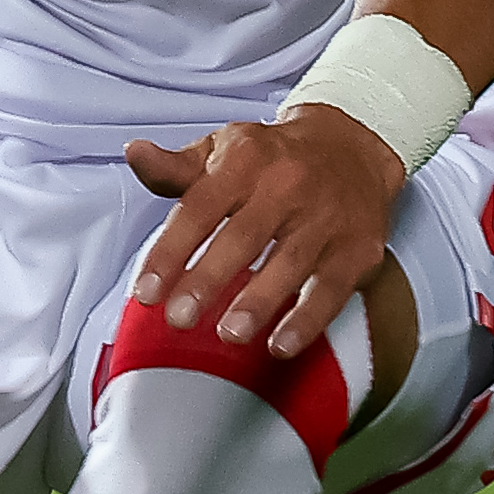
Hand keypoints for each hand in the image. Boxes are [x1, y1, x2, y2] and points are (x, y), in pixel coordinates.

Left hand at [124, 110, 404, 358]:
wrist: (352, 148)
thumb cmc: (271, 160)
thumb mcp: (222, 151)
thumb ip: (175, 168)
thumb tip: (135, 154)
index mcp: (245, 159)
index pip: (200, 207)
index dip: (171, 250)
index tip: (146, 292)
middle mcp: (288, 184)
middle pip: (244, 236)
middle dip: (209, 279)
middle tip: (178, 319)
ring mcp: (326, 217)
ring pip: (290, 263)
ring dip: (258, 302)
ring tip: (228, 335)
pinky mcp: (357, 249)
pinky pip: (332, 288)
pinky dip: (308, 319)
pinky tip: (281, 345)